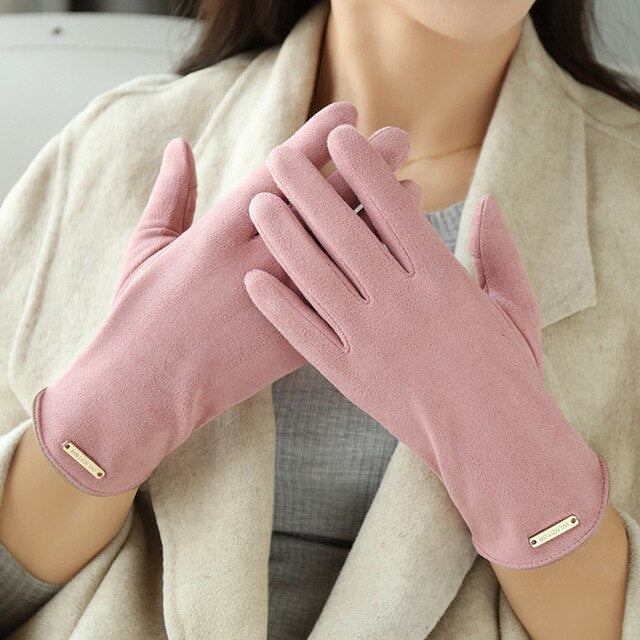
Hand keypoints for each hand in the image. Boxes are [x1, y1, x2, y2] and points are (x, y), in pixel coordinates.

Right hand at [33, 104, 409, 495]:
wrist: (144, 390)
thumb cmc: (138, 316)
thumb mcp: (146, 246)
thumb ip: (171, 194)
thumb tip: (179, 146)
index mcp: (216, 232)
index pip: (277, 173)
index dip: (315, 140)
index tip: (349, 115)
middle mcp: (252, 260)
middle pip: (321, 204)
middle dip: (363, 168)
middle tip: (400, 141)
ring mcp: (276, 302)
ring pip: (339, 250)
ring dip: (378, 219)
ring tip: (411, 191)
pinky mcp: (289, 344)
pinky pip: (339, 305)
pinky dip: (369, 278)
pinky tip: (395, 261)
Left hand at [244, 124, 608, 568]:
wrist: (498, 445)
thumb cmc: (513, 374)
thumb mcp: (516, 305)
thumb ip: (498, 249)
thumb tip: (486, 201)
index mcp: (441, 279)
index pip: (393, 208)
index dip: (362, 168)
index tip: (338, 136)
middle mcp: (400, 303)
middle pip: (343, 234)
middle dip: (308, 190)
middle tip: (279, 157)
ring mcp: (370, 341)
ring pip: (315, 277)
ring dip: (284, 238)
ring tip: (259, 205)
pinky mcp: (351, 376)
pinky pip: (306, 336)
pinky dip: (278, 308)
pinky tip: (254, 281)